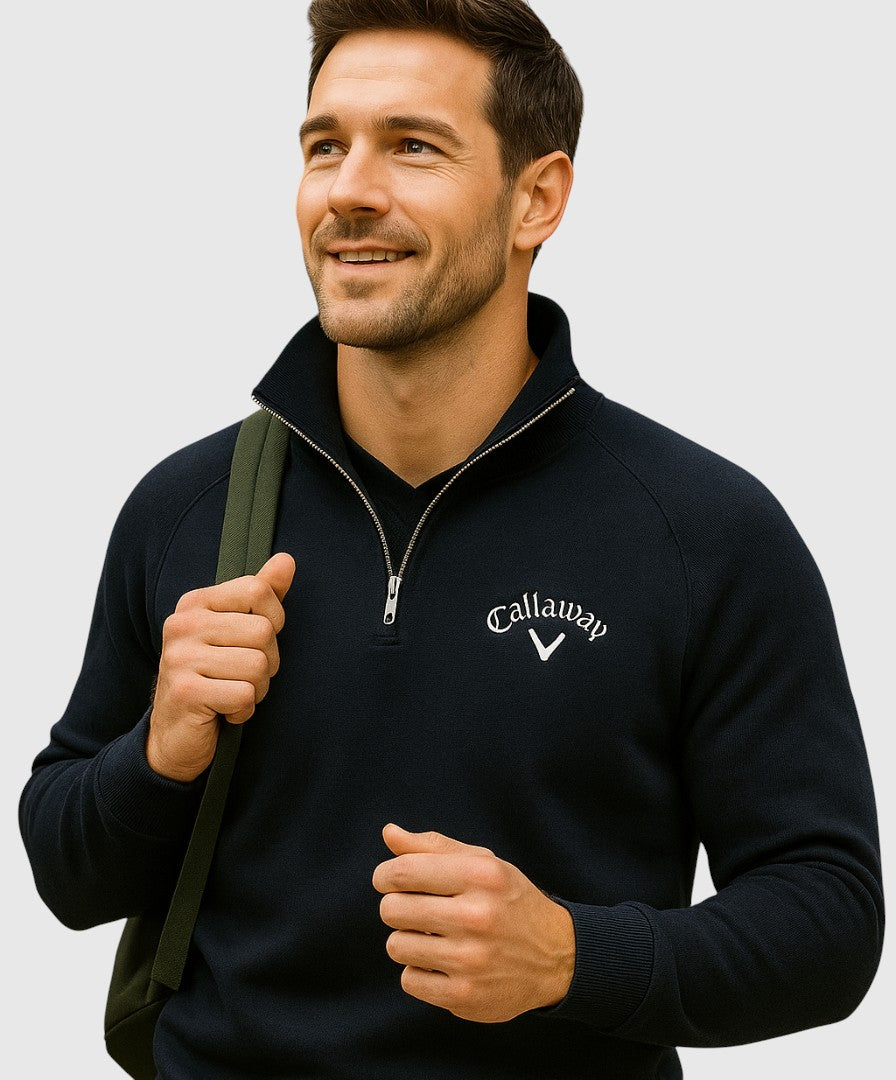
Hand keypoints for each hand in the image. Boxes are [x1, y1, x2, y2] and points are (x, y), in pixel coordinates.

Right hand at [146, 551, 294, 781]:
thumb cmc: (213, 676)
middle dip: (267, 662)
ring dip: (256, 689)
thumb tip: (287, 559)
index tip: (254, 642)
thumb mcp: (236, 631)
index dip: (273, 620)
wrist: (174, 734)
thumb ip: (261, 595)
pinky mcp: (185, 692)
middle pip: (263, 631)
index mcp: (195, 603)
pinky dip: (243, 710)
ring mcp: (180, 658)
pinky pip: (244, 695)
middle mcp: (182, 624)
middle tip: (242, 676)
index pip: (257, 589)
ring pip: (258, 666)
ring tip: (232, 693)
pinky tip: (224, 712)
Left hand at [372, 824, 574, 1022]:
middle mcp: (477, 916)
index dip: (385, 876)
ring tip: (432, 937)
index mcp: (480, 876)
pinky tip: (442, 962)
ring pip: (396, 946)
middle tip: (416, 910)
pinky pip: (409, 981)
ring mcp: (471, 959)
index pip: (403, 872)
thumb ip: (433, 847)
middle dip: (397, 907)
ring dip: (407, 940)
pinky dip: (419, 971)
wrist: (556, 956)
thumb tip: (389, 833)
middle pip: (393, 910)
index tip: (388, 880)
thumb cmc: (508, 901)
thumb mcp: (481, 863)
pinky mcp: (465, 995)